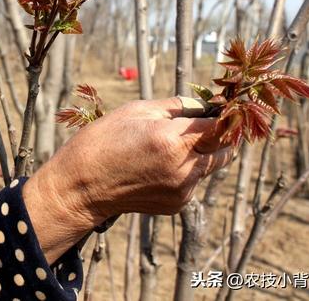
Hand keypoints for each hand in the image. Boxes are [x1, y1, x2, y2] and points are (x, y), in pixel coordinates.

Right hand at [23, 97, 232, 262]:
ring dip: (201, 153)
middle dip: (221, 135)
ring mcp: (183, 190)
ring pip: (209, 166)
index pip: (222, 126)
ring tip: (168, 145)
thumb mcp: (136, 111)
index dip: (228, 114)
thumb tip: (203, 105)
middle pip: (226, 150)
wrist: (80, 186)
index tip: (226, 106)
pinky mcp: (177, 204)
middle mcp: (185, 168)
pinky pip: (193, 182)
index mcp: (173, 140)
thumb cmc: (102, 141)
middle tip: (203, 124)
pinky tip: (157, 165)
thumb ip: (175, 106)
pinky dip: (185, 171)